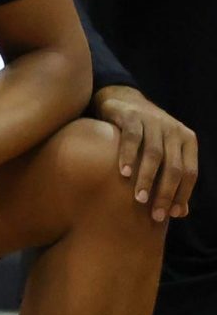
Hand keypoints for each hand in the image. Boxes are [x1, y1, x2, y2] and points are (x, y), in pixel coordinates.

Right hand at [94, 85, 196, 223]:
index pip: (190, 173)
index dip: (182, 195)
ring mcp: (153, 121)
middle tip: (155, 214)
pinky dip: (128, 156)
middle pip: (174, 166)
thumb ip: (173, 179)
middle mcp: (174, 130)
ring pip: (154, 154)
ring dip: (147, 178)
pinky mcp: (131, 116)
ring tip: (139, 199)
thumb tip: (180, 212)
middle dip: (165, 193)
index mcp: (187, 140)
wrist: (124, 100)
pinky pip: (132, 138)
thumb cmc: (145, 135)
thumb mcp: (165, 153)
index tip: (170, 214)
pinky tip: (124, 173)